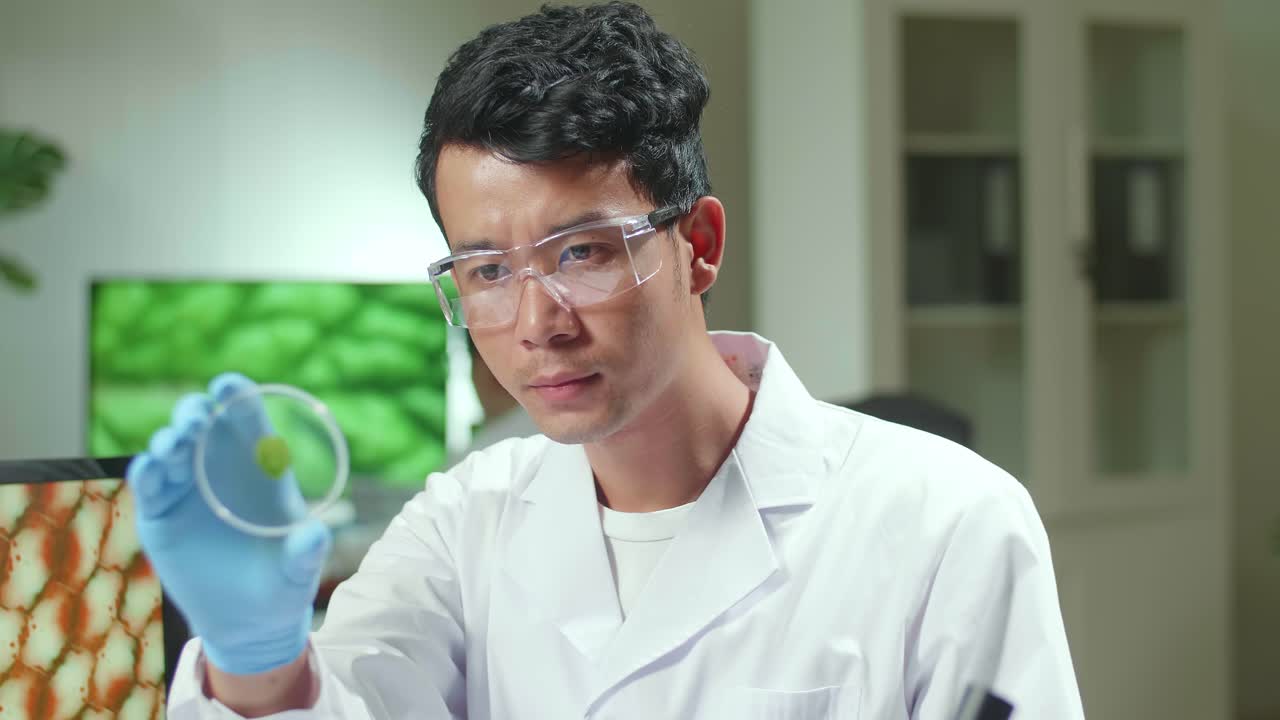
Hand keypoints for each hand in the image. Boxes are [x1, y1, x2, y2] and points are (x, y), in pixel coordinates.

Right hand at [126, 373, 330, 675]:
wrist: (249, 622)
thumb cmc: (282, 584)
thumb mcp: (298, 570)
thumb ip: (306, 552)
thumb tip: (316, 535)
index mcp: (258, 466)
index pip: (245, 418)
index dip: (235, 395)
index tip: (228, 384)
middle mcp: (218, 470)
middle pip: (201, 425)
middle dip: (195, 413)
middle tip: (198, 419)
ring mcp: (186, 491)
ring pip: (170, 450)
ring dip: (169, 441)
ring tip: (176, 445)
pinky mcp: (159, 516)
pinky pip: (148, 485)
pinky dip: (147, 472)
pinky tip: (151, 470)